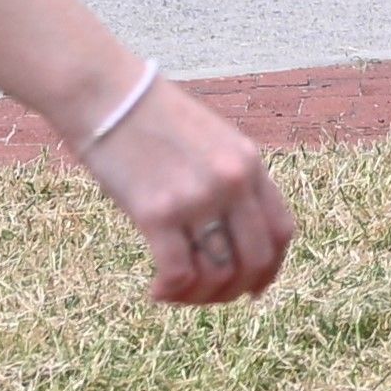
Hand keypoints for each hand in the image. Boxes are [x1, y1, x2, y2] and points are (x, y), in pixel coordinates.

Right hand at [76, 78, 294, 305]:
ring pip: (218, 274)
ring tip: (174, 293)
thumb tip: (232, 237)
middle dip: (235, 291)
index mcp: (250, 163)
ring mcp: (198, 197)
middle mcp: (232, 182)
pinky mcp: (157, 211)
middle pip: (256, 260)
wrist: (107, 94)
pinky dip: (170, 293)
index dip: (270, 269)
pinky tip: (156, 291)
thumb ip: (229, 181)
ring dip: (198, 297)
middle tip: (206, 297)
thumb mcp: (212, 141)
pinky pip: (178, 273)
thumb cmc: (152, 119)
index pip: (283, 232)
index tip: (251, 289)